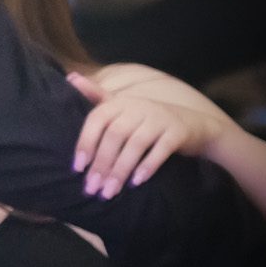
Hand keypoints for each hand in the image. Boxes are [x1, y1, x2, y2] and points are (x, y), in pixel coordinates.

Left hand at [68, 71, 225, 197]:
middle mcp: (139, 106)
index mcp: (120, 101)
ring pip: (136, 144)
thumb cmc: (147, 119)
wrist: (194, 125)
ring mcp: (160, 117)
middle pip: (115, 135)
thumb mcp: (122, 106)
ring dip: (121, 170)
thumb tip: (71, 76)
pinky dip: (148, 165)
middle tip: (92, 188)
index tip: (77, 168)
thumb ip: (97, 96)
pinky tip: (137, 182)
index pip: (97, 119)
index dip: (86, 143)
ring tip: (110, 190)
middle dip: (102, 163)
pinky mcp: (178, 131)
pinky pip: (161, 149)